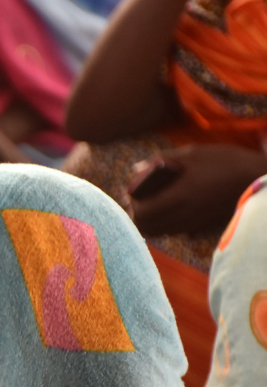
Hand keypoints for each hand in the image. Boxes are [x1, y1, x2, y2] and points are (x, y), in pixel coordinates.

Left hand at [129, 144, 266, 236]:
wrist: (259, 179)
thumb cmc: (226, 162)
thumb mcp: (193, 153)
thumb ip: (160, 160)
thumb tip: (135, 169)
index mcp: (179, 197)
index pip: (141, 214)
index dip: (132, 205)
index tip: (132, 193)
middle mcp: (184, 216)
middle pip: (146, 228)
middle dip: (136, 215)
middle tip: (137, 201)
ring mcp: (193, 225)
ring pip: (159, 233)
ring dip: (149, 222)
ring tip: (150, 205)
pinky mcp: (202, 228)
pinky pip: (174, 232)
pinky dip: (165, 225)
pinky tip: (170, 210)